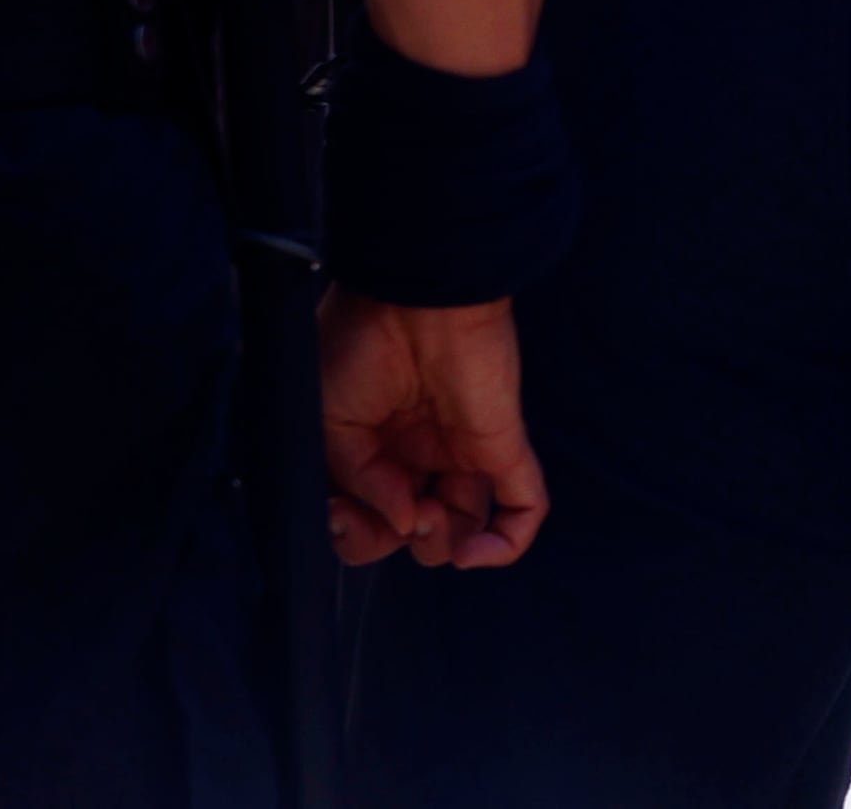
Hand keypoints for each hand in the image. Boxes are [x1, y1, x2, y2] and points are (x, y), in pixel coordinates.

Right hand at [321, 293, 549, 569]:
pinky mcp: (502, 445)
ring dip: (443, 546)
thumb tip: (401, 521)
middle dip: (392, 542)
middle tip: (385, 518)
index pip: (366, 515)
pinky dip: (508, 543)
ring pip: (464, 528)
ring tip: (428, 517)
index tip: (338, 514)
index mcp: (372, 447)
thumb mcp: (327, 419)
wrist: (412, 295)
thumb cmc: (359, 343)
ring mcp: (463, 451)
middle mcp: (417, 455)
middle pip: (412, 531)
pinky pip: (523, 508)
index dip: (353, 533)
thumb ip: (357, 480)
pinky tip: (476, 554)